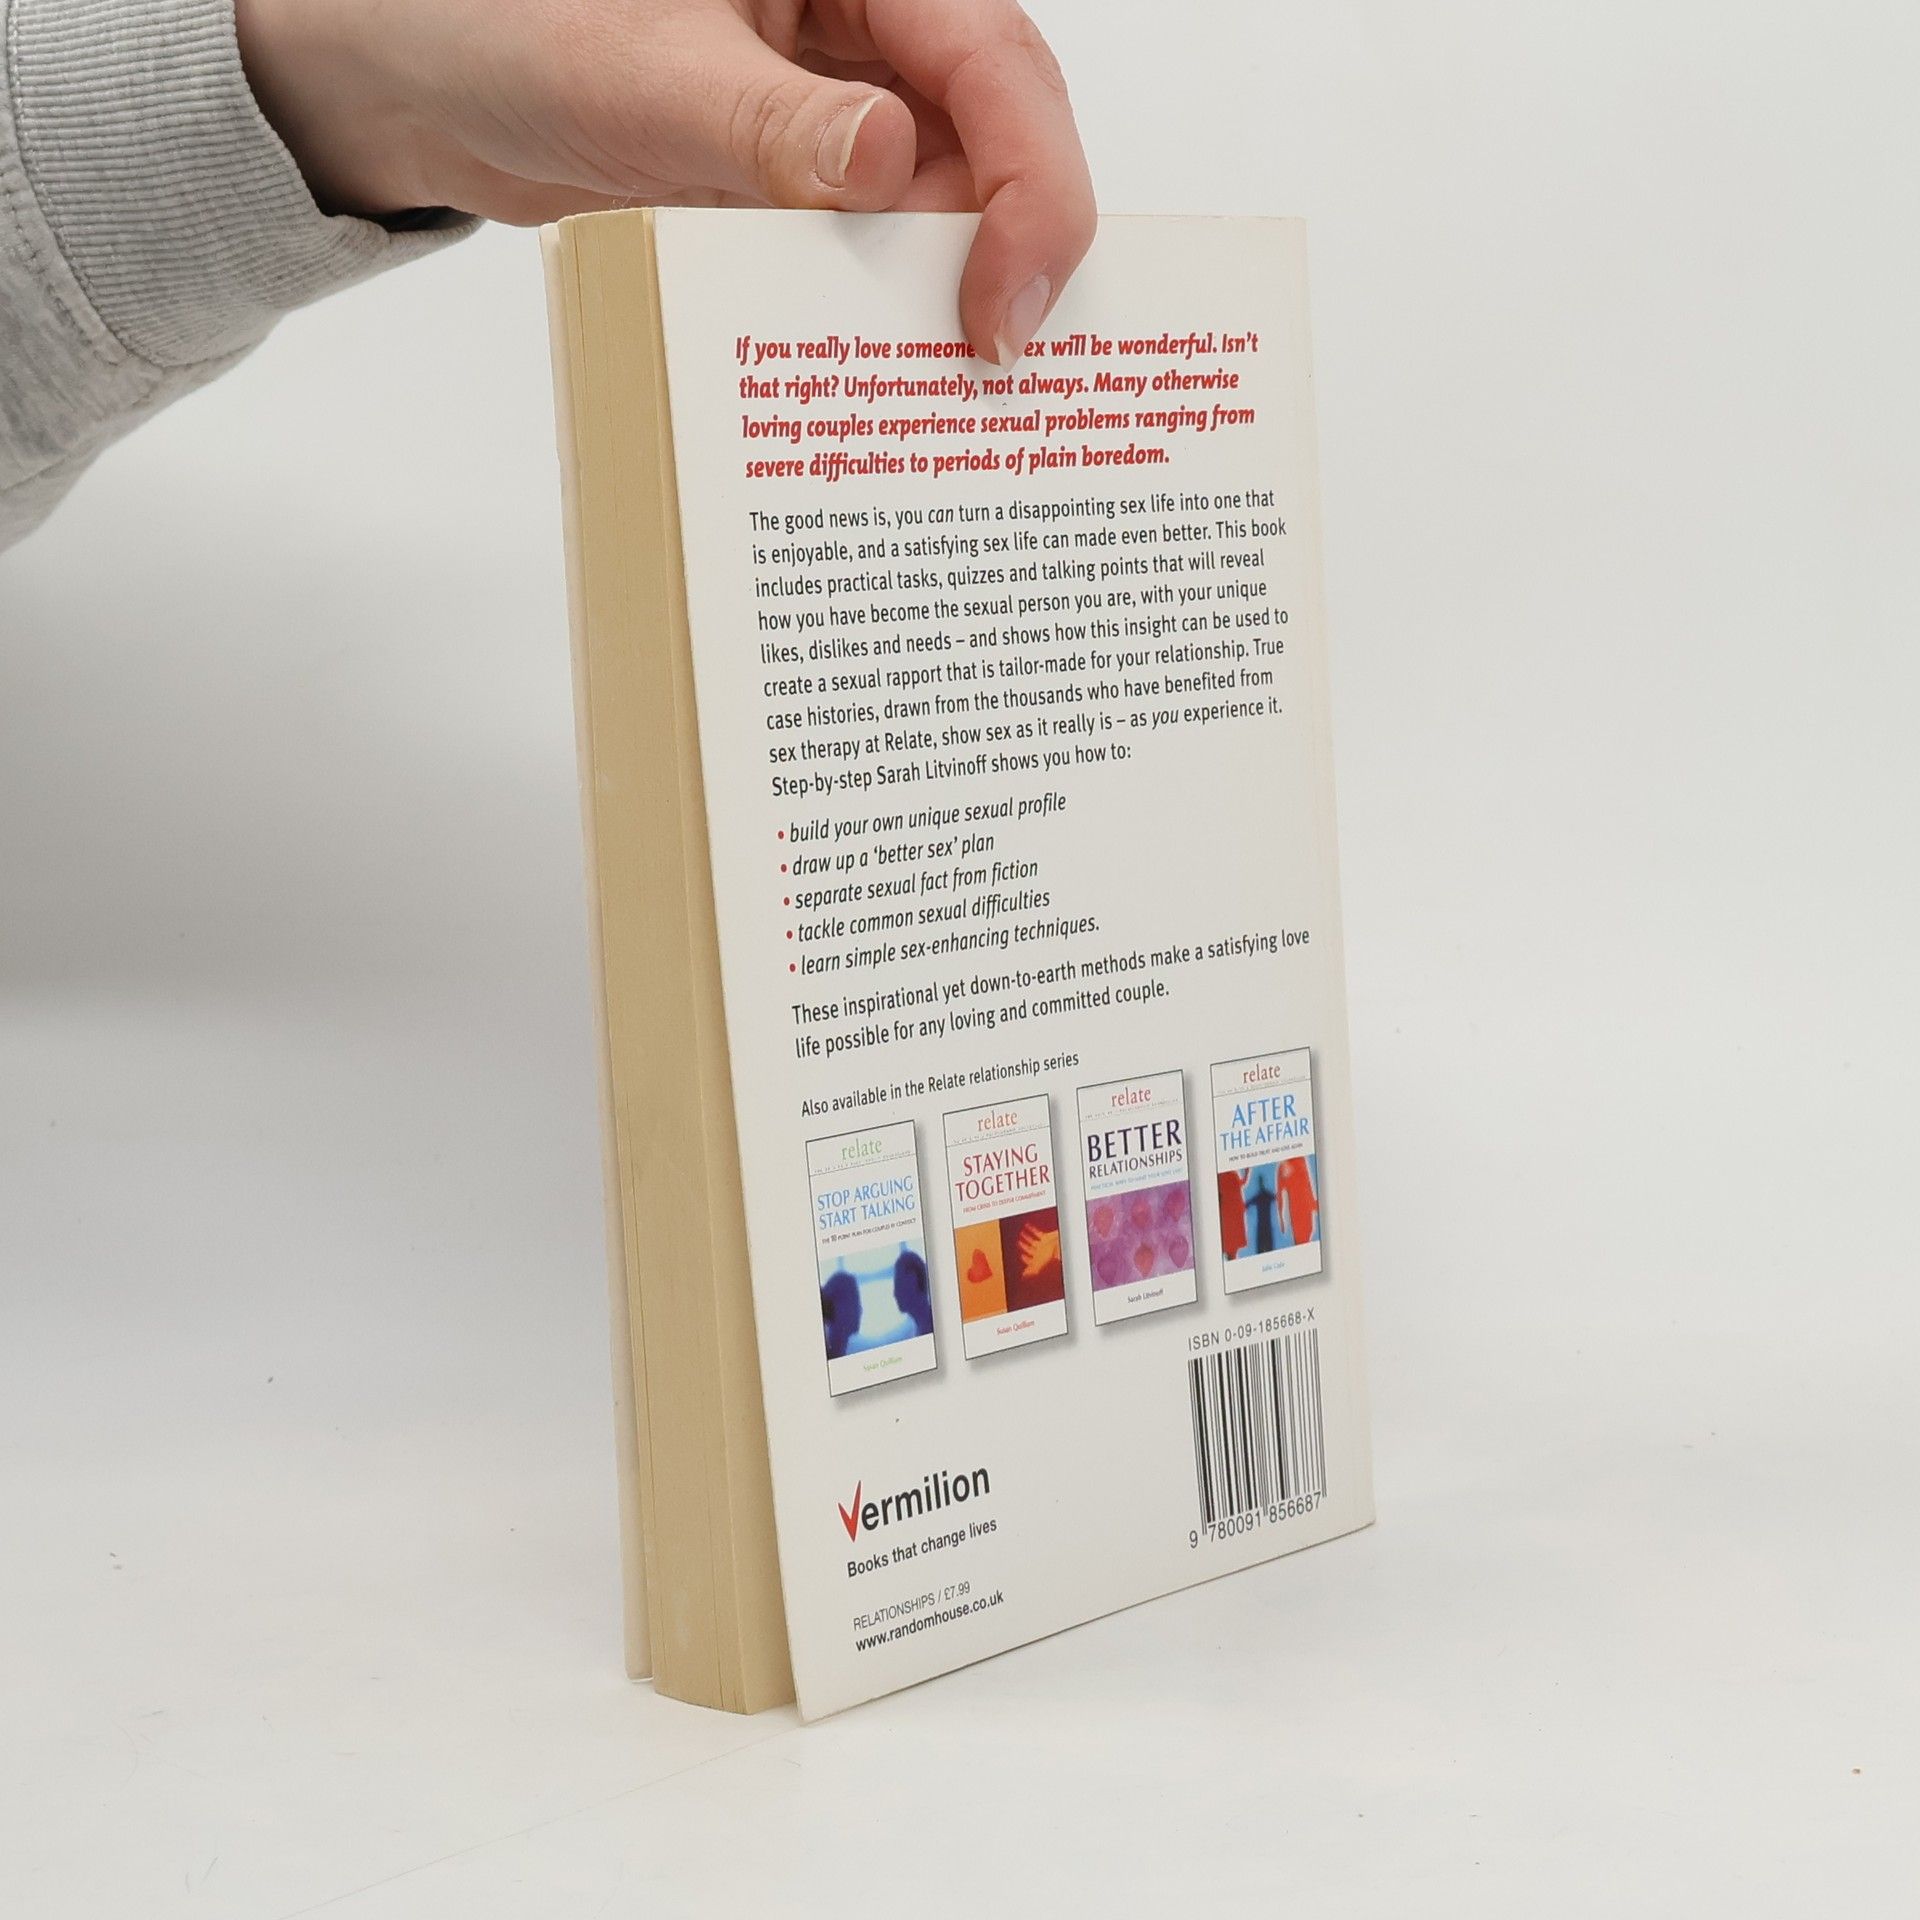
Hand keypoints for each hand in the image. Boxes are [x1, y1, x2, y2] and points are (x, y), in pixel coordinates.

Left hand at [235, 0, 1095, 363]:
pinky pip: (872, 241)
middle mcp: (862, 26)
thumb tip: (886, 162)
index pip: (995, 60)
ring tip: (943, 383)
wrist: (418, 83)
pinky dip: (880, 303)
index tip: (1006, 297)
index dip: (1029, 182)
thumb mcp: (641, 77)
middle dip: (1009, 247)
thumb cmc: (502, 25)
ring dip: (946, 289)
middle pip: (997, 137)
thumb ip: (768, 125)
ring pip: (946, 201)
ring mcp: (835, 105)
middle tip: (992, 361)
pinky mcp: (799, 175)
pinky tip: (878, 363)